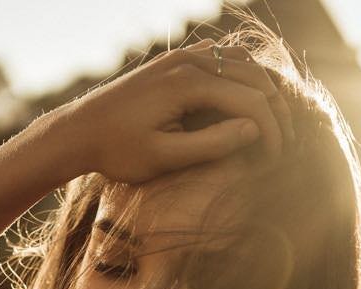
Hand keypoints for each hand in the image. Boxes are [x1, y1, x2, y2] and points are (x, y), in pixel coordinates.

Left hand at [41, 39, 294, 183]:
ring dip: (261, 90)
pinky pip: (221, 59)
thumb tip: (255, 129)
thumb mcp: (164, 158)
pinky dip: (240, 77)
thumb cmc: (117, 151)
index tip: (276, 159)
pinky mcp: (174, 62)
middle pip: (253, 77)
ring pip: (240, 62)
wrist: (78, 131)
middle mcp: (188, 62)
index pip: (250, 101)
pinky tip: (245, 102)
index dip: (271, 130)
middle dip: (274, 110)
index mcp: (188, 84)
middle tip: (282, 144)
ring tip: (270, 125)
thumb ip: (212, 144)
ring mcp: (180, 58)